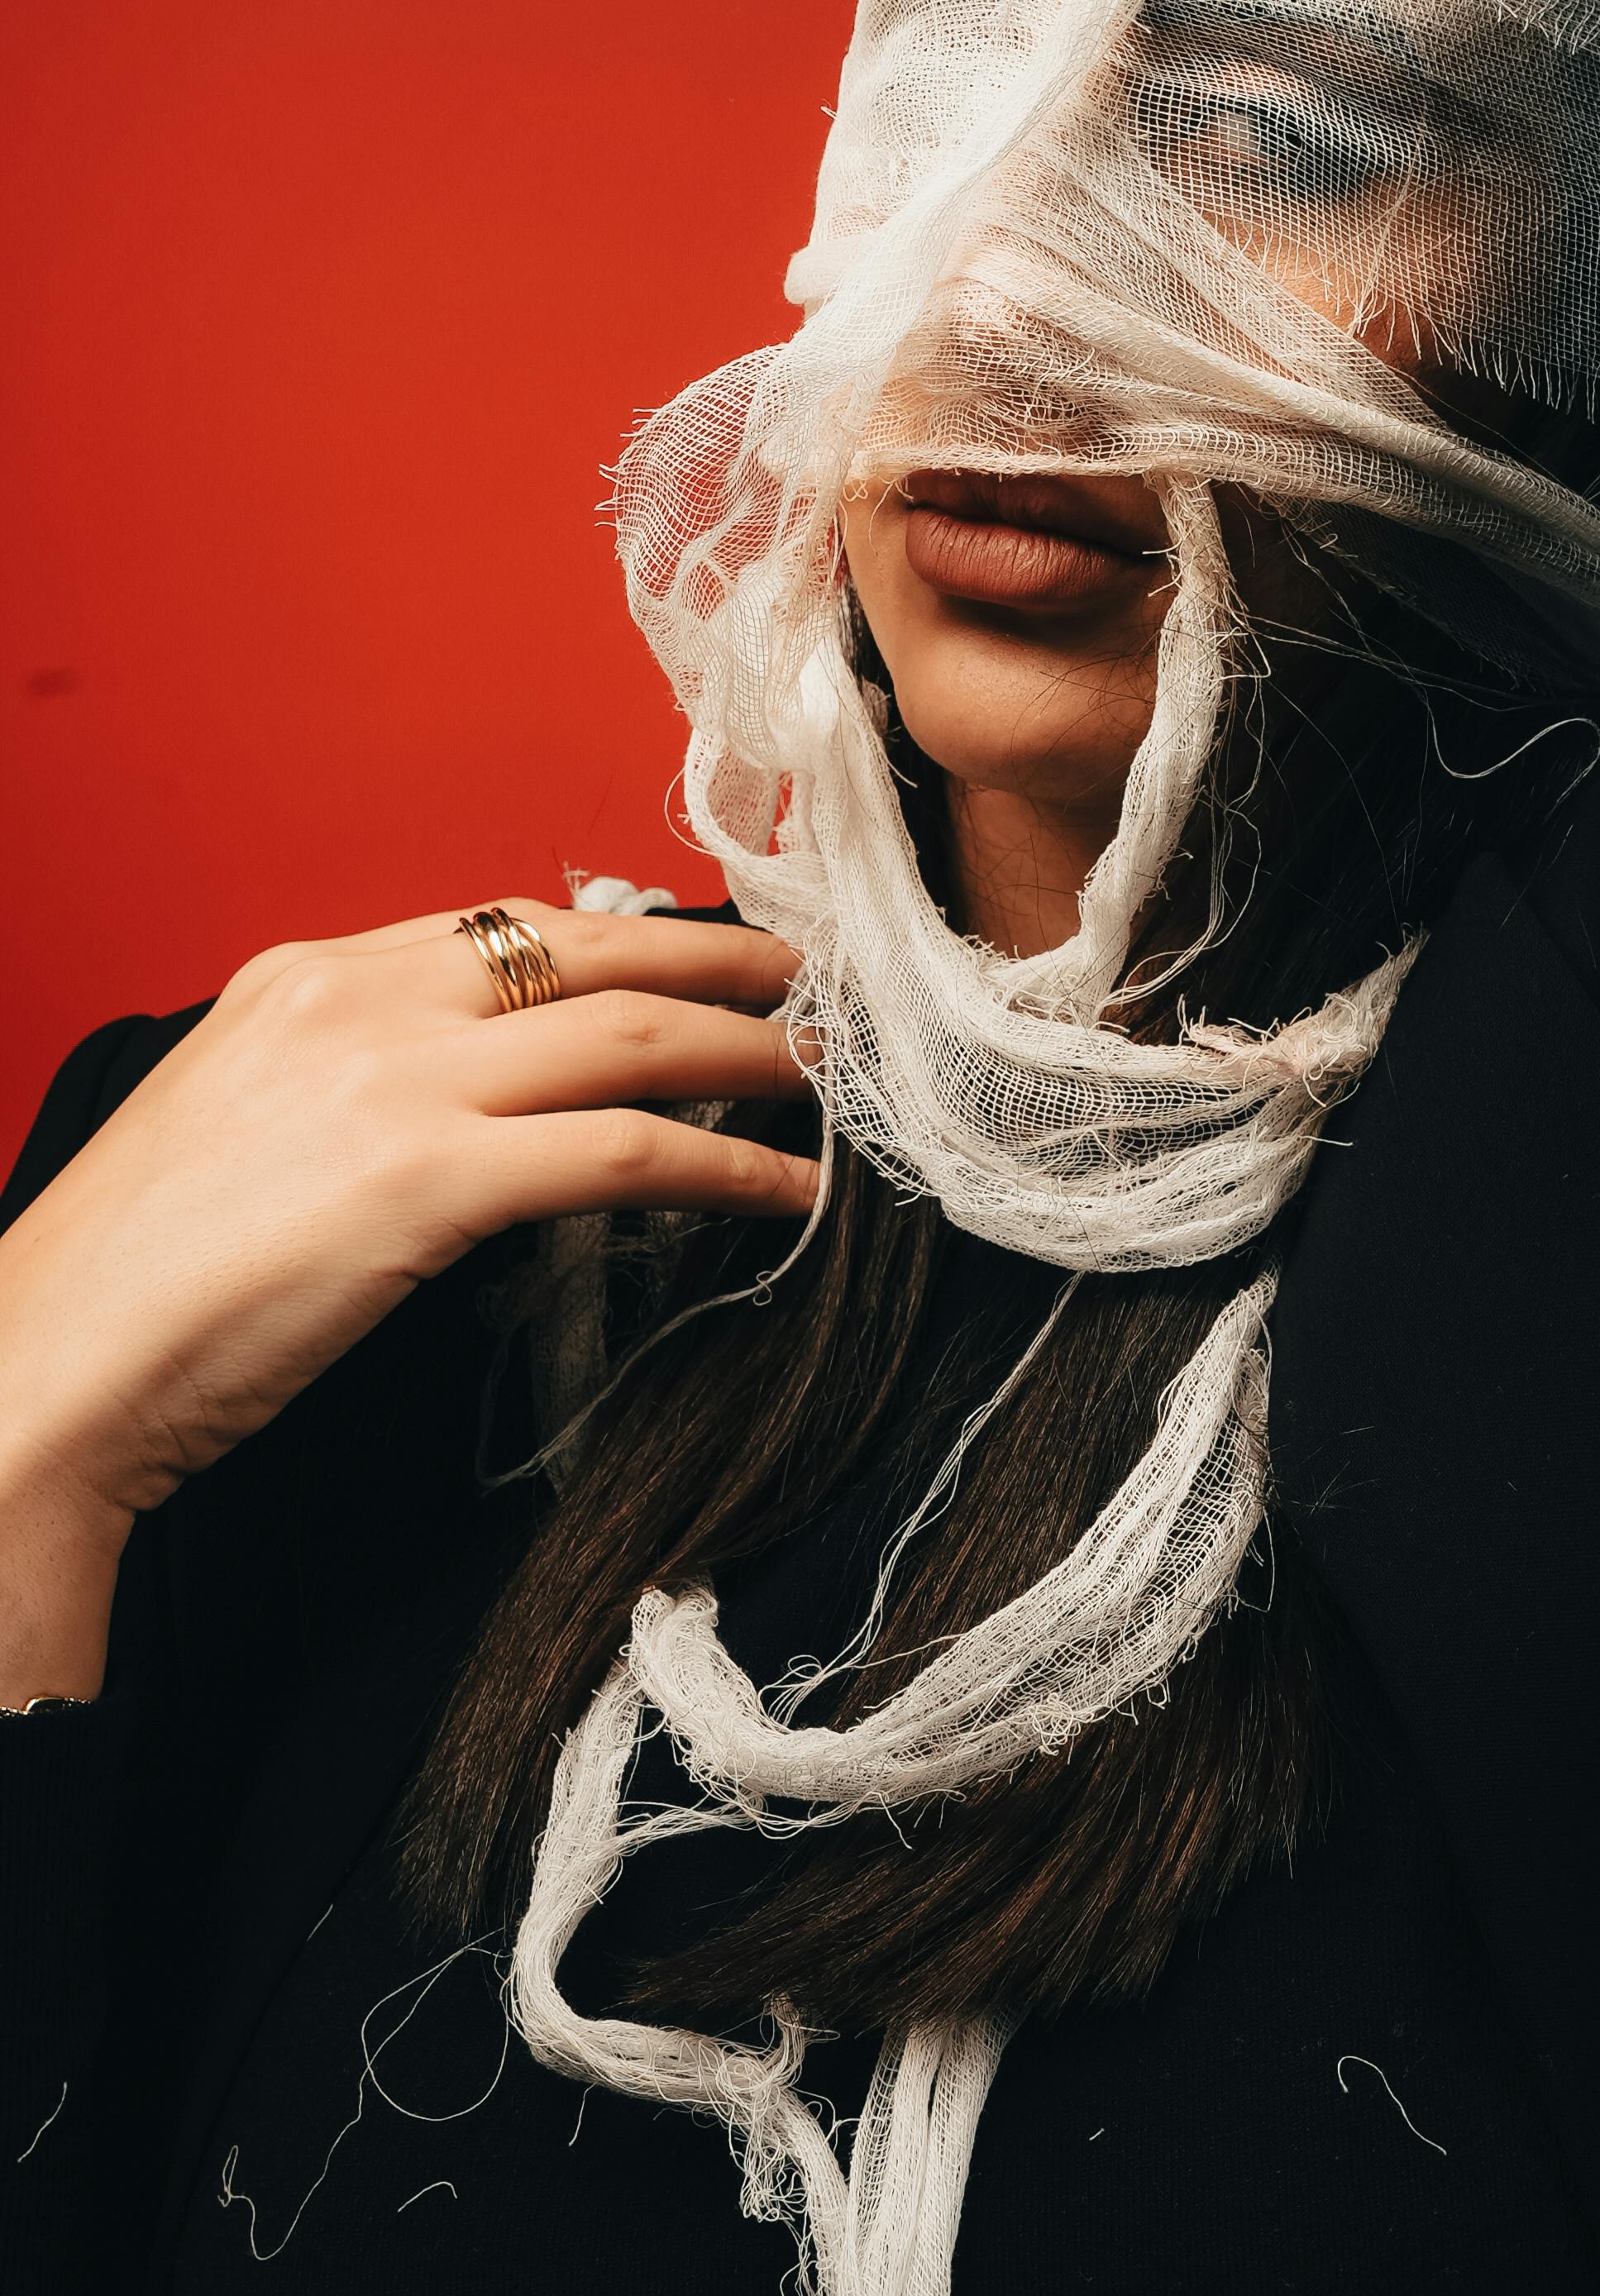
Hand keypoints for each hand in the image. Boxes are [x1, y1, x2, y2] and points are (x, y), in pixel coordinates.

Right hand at [0, 904, 813, 1694]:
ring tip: (825, 1077)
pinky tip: (781, 1192)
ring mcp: (395, 1080)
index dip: (623, 939)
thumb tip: (455, 1107)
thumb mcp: (236, 1127)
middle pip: (590, 951)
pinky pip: (625, 1152)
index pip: (504, 927)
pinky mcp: (429, 1177)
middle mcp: (356, 1001)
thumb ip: (343, 1088)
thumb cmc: (133, 1284)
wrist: (45, 1368)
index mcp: (303, 979)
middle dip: (718, 961)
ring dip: (749, 1050)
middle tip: (805, 981)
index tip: (696, 957)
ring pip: (630, 1035)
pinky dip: (724, 1166)